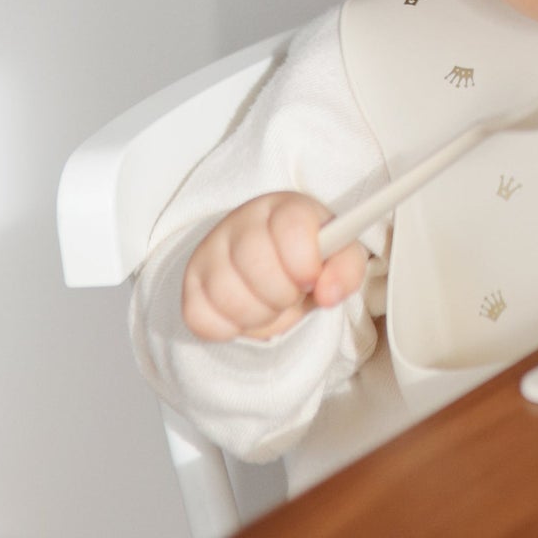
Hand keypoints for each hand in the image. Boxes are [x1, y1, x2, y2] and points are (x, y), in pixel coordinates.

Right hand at [181, 192, 369, 342]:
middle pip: (257, 266)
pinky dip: (231, 328)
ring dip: (260, 315)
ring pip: (229, 297)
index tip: (310, 279)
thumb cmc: (310, 259)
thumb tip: (328, 294)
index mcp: (285, 208)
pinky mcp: (190, 284)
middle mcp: (242, 222)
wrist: (273, 265)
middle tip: (292, 293)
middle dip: (283, 294)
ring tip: (271, 304)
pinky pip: (203, 319)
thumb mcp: (340, 258)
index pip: (291, 227)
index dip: (304, 262)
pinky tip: (246, 313)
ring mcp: (210, 251)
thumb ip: (346, 271)